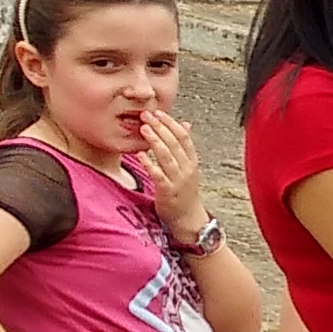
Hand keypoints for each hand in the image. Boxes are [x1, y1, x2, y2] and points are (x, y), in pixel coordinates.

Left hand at [135, 110, 209, 231]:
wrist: (188, 219)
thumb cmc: (185, 192)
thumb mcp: (189, 167)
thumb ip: (184, 146)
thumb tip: (184, 124)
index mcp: (192, 161)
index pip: (184, 137)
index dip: (171, 123)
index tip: (158, 112)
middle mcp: (187, 169)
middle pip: (175, 143)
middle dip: (161, 127)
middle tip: (146, 115)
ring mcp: (178, 180)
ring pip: (168, 156)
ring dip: (155, 140)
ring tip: (143, 128)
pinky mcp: (167, 191)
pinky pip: (158, 175)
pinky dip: (150, 163)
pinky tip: (140, 154)